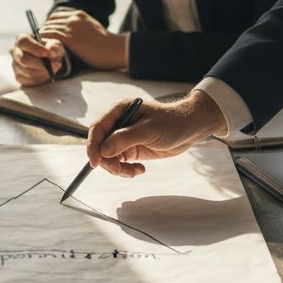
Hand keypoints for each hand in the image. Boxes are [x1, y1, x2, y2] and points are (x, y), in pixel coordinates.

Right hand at [10, 33, 65, 86]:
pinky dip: (42, 78)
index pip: (24, 42)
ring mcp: (15, 65)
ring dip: (44, 71)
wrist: (47, 58)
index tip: (48, 54)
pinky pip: (30, 80)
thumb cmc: (48, 48)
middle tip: (56, 63)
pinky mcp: (19, 77)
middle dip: (42, 64)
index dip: (35, 48)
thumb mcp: (54, 43)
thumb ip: (54, 45)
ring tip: (54, 67)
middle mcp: (15, 51)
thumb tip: (51, 50)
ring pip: (28, 72)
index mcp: (21, 39)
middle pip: (24, 59)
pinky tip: (48, 73)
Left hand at [39, 10, 126, 70]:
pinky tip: (43, 49)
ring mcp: (70, 27)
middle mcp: (73, 18)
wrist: (114, 48)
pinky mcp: (69, 38)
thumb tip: (75, 35)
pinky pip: (49, 36)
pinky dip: (44, 42)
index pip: (56, 16)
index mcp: (79, 15)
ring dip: (42, 38)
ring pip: (47, 28)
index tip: (49, 35)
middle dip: (44, 32)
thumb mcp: (93, 29)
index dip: (50, 25)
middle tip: (41, 43)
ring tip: (39, 48)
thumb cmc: (107, 44)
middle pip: (49, 22)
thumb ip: (82, 28)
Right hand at [85, 90, 225, 177]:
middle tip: (122, 171)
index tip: (95, 163)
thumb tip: (103, 150)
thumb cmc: (171, 122)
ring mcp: (123, 138)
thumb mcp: (149, 130)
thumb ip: (125, 139)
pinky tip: (140, 170)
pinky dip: (126, 170)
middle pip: (100, 146)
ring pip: (108, 158)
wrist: (189, 129)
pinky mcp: (130, 149)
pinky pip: (119, 163)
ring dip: (118, 168)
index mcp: (119, 111)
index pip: (97, 129)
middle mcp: (118, 124)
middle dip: (108, 161)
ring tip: (136, 171)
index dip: (93, 146)